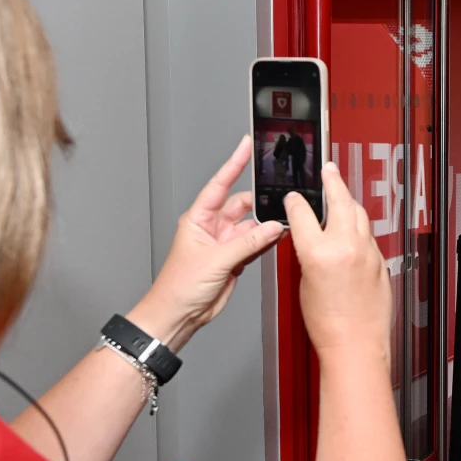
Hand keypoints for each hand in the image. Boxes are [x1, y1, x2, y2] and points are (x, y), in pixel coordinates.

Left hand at [130, 136, 285, 350]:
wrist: (179, 314)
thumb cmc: (179, 286)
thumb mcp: (215, 260)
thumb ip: (246, 243)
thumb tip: (270, 227)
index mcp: (198, 219)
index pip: (219, 184)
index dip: (233, 164)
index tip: (246, 146)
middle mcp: (211, 228)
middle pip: (241, 205)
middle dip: (258, 202)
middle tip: (278, 198)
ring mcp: (223, 244)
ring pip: (251, 226)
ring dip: (264, 226)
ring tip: (280, 222)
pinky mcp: (234, 260)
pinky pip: (254, 244)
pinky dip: (265, 241)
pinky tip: (275, 238)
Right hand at [287, 161, 391, 366]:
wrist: (356, 344)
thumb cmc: (328, 325)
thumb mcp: (304, 283)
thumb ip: (308, 254)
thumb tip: (311, 238)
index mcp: (319, 253)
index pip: (302, 213)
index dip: (295, 202)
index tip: (293, 197)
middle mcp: (346, 246)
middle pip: (340, 200)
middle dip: (333, 181)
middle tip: (328, 170)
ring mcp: (367, 252)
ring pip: (359, 214)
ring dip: (349, 201)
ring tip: (341, 193)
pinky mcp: (380, 261)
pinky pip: (368, 234)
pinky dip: (359, 226)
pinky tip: (353, 228)